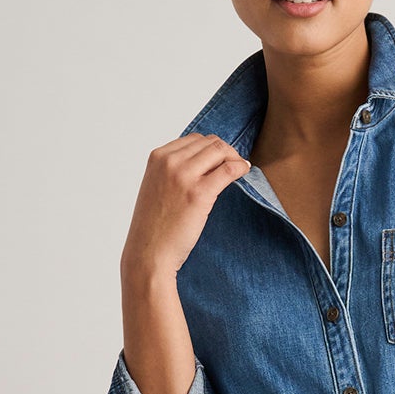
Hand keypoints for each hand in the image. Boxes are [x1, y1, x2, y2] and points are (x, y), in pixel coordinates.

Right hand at [121, 133, 251, 281]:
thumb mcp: (157, 188)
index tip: (220, 160)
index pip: (193, 140)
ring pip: (220, 150)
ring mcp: (184, 176)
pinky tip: (245, 171)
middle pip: (209, 142)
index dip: (211, 148)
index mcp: (157, 157)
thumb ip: (173, 172)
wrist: (149, 253)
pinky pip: (228, 169)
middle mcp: (169, 162)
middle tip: (234, 165)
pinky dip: (240, 167)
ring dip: (234, 157)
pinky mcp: (199, 193)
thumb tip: (204, 164)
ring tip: (240, 169)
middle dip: (225, 151)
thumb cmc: (154, 227)